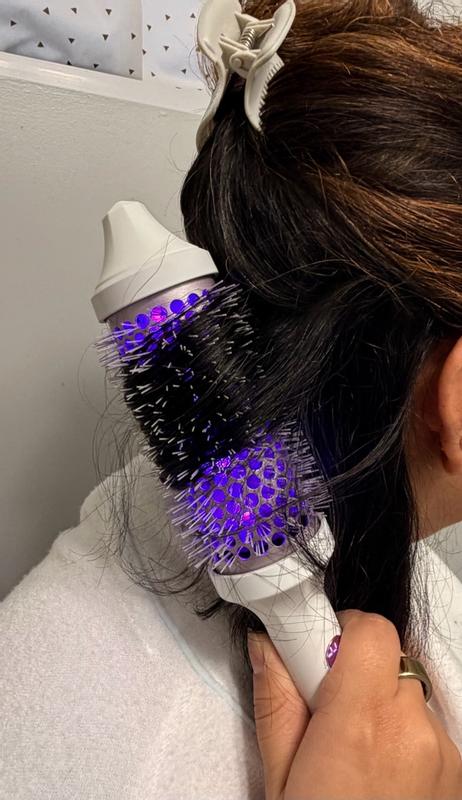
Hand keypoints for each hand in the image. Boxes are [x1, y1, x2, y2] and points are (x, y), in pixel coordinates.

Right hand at [248, 609, 461, 799]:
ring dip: (380, 701)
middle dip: (354, 667)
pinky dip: (404, 732)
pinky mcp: (460, 772)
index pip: (370, 630)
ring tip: (354, 752)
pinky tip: (380, 773)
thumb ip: (277, 701)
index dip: (339, 629)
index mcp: (361, 725)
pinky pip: (428, 725)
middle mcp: (413, 731)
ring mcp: (444, 753)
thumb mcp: (280, 779)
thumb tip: (268, 647)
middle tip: (325, 706)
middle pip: (389, 657)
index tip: (313, 649)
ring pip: (409, 690)